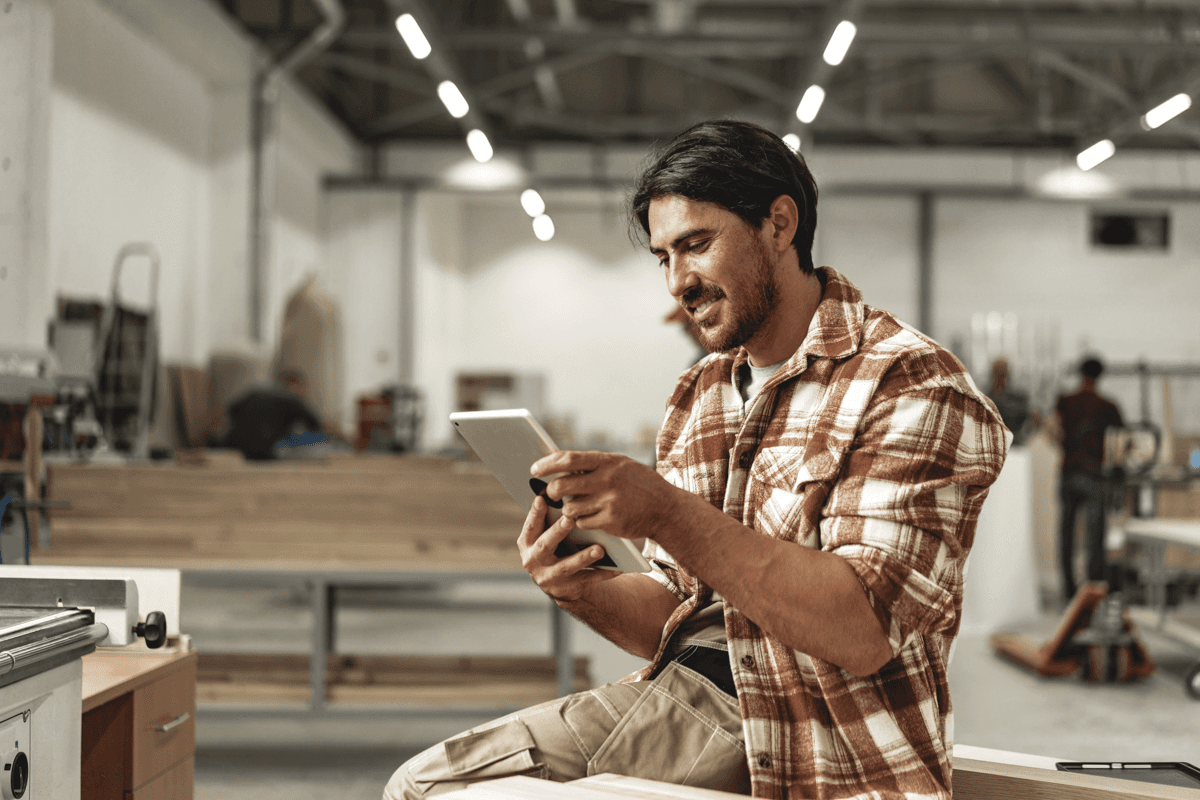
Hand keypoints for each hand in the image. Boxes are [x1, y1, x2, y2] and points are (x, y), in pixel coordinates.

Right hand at [518, 496, 619, 602]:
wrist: (558, 582)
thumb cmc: (555, 545)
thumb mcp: (546, 532)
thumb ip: (550, 516)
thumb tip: (560, 485)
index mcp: (527, 542)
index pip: (530, 526)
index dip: (535, 514)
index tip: (542, 499)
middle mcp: (533, 560)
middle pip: (545, 545)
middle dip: (557, 532)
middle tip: (569, 519)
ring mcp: (549, 577)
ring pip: (567, 566)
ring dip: (583, 557)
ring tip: (600, 549)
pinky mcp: (566, 589)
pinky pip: (587, 580)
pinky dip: (603, 573)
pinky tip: (618, 567)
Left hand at [531, 451, 684, 541]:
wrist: (667, 509)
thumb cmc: (640, 485)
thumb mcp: (621, 466)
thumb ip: (595, 465)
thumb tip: (560, 464)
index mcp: (608, 462)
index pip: (569, 459)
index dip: (547, 464)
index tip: (534, 469)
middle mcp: (607, 480)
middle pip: (563, 486)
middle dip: (552, 491)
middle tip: (550, 493)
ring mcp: (608, 502)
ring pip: (570, 508)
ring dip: (568, 509)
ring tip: (576, 507)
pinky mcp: (610, 521)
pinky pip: (582, 523)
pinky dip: (582, 522)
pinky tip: (591, 518)